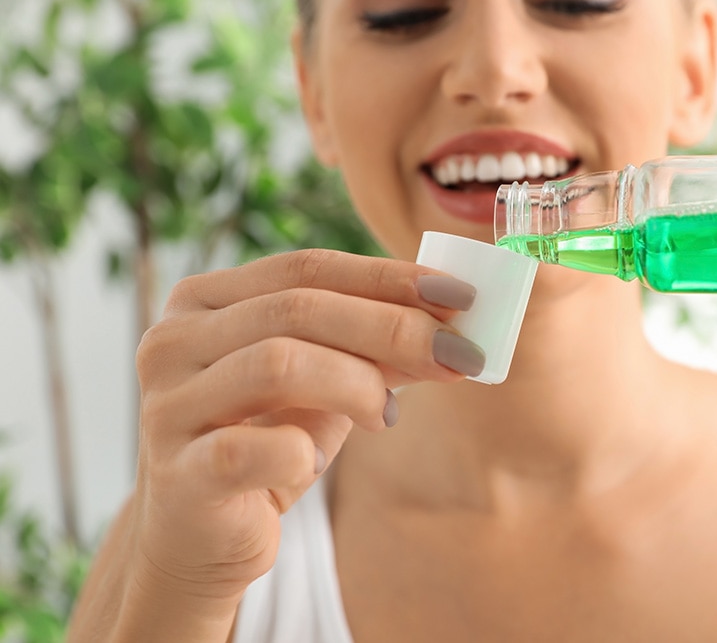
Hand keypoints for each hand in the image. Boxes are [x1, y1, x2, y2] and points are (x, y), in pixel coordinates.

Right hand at [130, 250, 480, 606]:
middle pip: (297, 308)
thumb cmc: (263, 445)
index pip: (306, 268)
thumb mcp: (323, 385)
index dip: (388, 278)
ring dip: (357, 384)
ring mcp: (167, 406)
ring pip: (278, 363)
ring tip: (387, 415)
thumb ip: (373, 349)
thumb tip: (453, 325)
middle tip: (458, 355)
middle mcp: (172, 341)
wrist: (200, 539)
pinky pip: (253, 448)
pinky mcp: (178, 474)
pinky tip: (312, 463)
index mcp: (204, 302)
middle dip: (393, 328)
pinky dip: (300, 452)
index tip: (460, 296)